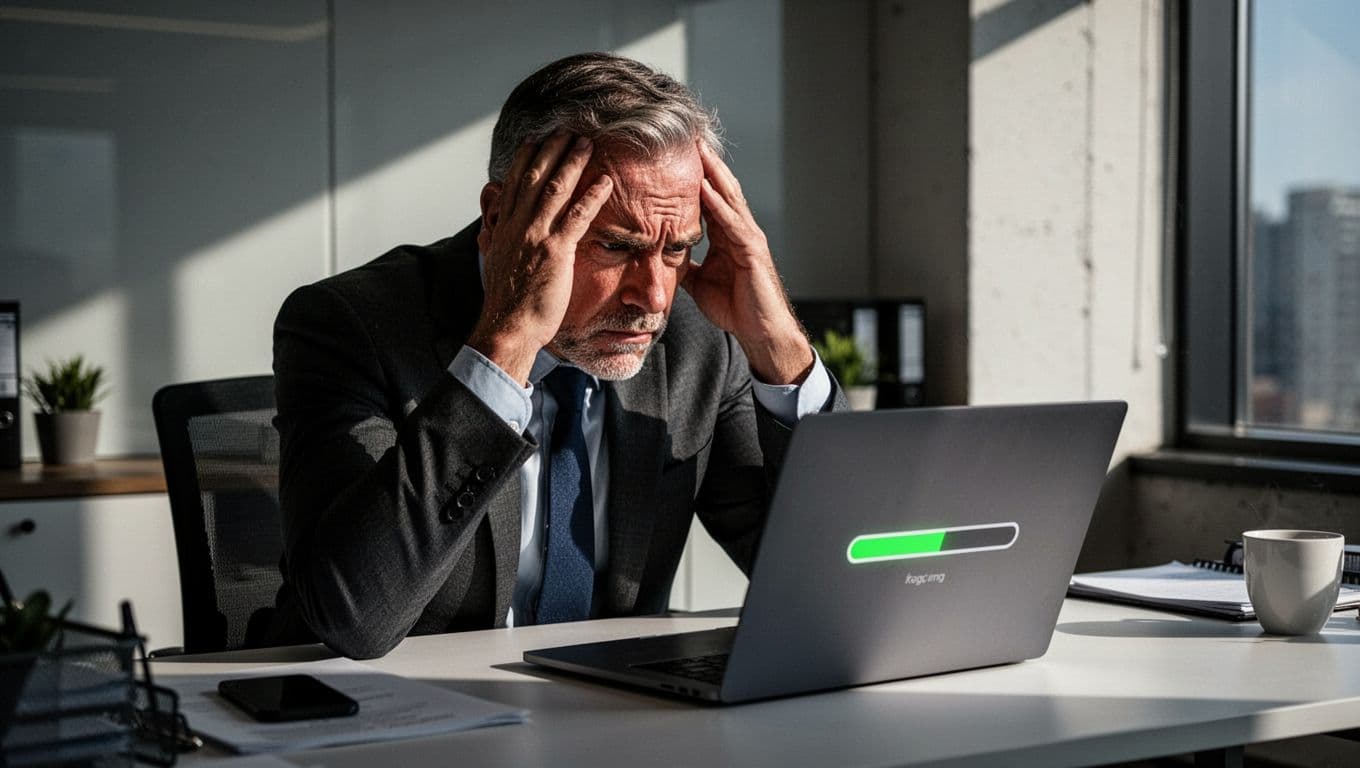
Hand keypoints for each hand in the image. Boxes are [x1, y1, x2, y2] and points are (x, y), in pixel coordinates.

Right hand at [471, 131, 613, 383]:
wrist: (508, 327)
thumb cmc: (506, 303)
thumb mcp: (496, 264)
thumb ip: (496, 242)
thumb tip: (492, 231)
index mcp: (503, 228)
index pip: (514, 184)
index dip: (525, 159)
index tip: (535, 139)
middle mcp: (518, 226)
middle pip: (535, 177)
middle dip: (551, 150)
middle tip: (567, 130)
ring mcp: (536, 236)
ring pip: (555, 189)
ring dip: (572, 162)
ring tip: (587, 143)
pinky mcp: (555, 252)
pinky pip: (577, 216)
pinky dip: (592, 196)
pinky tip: (605, 181)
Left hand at [684, 143, 813, 384]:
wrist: (761, 332)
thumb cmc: (735, 308)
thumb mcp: (698, 282)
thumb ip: (683, 266)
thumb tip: (658, 257)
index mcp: (726, 235)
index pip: (708, 197)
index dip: (694, 175)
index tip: (675, 154)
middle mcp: (739, 230)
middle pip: (720, 188)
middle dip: (705, 163)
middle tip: (687, 136)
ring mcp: (748, 237)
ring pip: (728, 197)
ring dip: (712, 172)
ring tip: (696, 149)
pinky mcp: (752, 251)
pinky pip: (732, 223)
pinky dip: (717, 204)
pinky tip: (704, 187)